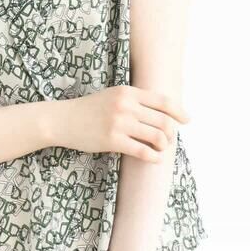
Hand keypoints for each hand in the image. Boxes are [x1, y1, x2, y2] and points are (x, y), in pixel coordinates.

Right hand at [48, 85, 188, 161]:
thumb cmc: (89, 109)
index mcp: (128, 92)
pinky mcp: (113, 141)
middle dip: (171, 133)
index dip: (179, 111)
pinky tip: (154, 158)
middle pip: (163, 120)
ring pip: (157, 137)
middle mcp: (126, 105)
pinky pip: (143, 151)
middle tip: (168, 139)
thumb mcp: (113, 95)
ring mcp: (119, 123)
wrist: (62, 119)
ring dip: (163, 145)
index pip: (163, 100)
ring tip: (159, 148)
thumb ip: (135, 100)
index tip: (186, 120)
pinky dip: (154, 157)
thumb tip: (162, 112)